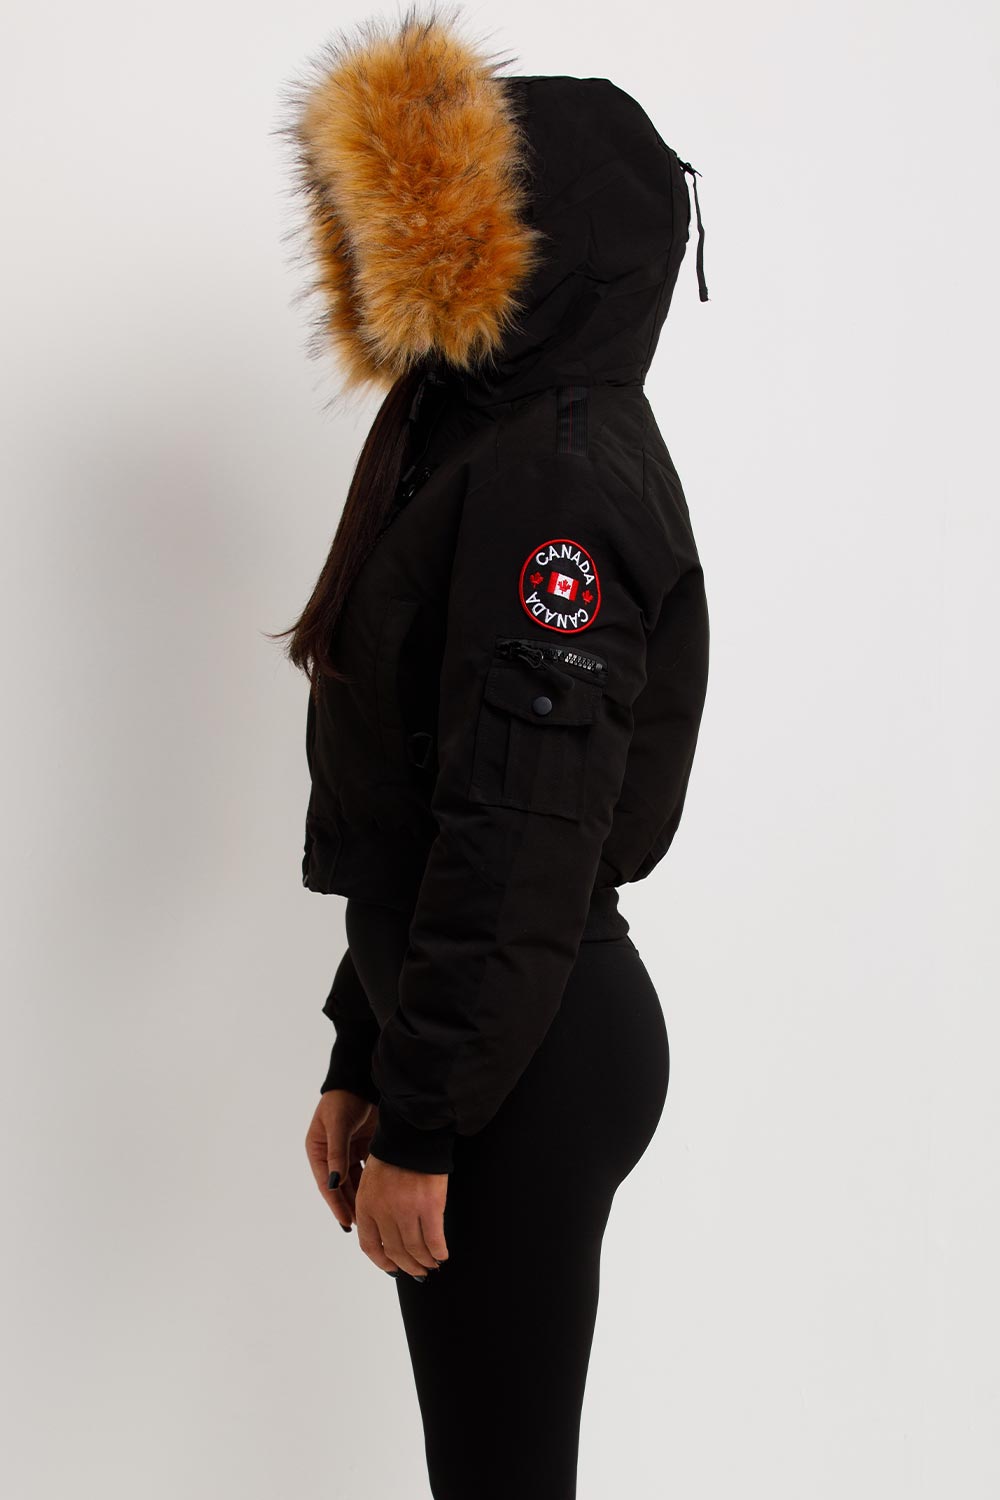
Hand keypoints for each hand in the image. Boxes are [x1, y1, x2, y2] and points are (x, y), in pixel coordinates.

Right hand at [305, 1089, 376, 1230]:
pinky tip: (382, 1197)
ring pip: (355, 1181)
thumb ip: (337, 1153)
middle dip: (350, 1206)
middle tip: (363, 1228)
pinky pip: (367, 1170)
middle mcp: (331, 1154)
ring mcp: (348, 1151)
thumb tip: (333, 1183)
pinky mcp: (364, 1146)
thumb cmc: (342, 1099)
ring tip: (373, 1218)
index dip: (336, 1204)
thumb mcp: (337, 1125)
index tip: (346, 1222)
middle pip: (341, 1186)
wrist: (360, 1079)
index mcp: (317, 1150)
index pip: (326, 1184)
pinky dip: (373, 1183)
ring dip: (362, 1197)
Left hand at [355, 1154, 449, 1280]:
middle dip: (407, 1266)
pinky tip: (442, 1254)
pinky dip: (439, 1251)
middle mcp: (384, 1212)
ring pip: (415, 1249)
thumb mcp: (371, 1180)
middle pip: (395, 1251)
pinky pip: (434, 1239)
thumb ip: (374, 1206)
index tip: (393, 1268)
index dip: (382, 1261)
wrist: (413, 1133)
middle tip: (418, 1272)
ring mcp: (407, 1210)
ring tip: (431, 1264)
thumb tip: (384, 1234)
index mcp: (366, 1205)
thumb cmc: (394, 1154)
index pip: (370, 1245)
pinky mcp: (430, 1206)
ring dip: (424, 1261)